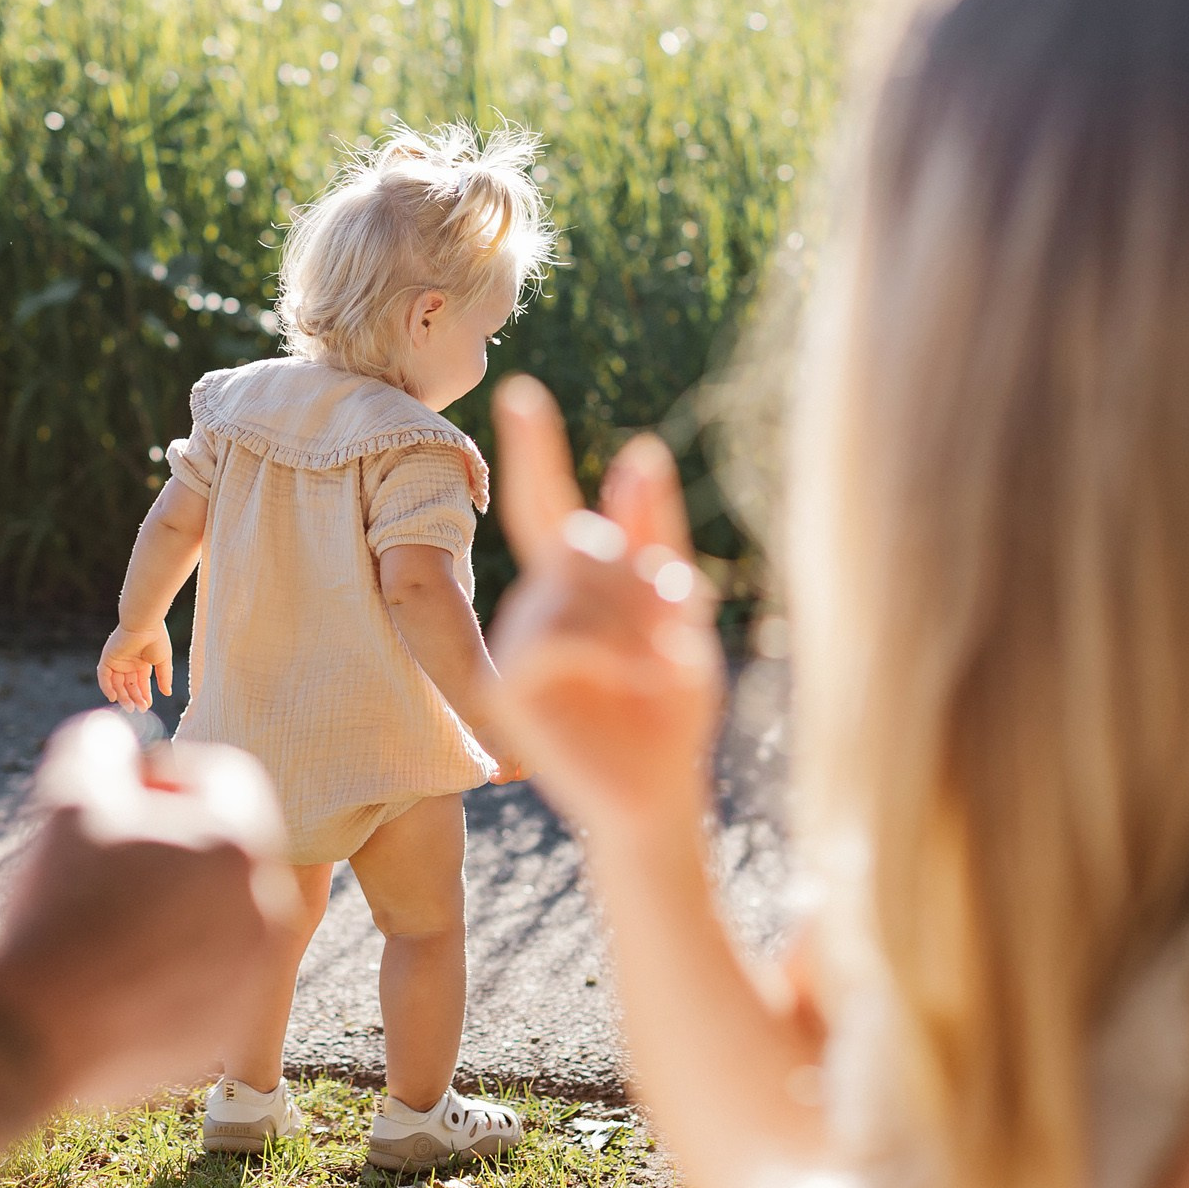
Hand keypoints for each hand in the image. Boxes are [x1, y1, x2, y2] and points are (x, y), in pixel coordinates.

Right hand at [0, 710, 294, 1104]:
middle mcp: (266, 906)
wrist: (28, 1034)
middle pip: (227, 841)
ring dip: (172, 895)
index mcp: (240, 842)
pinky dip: (172, 954)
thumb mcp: (68, 792)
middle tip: (110, 855)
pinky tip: (112, 963)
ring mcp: (252, 972)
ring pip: (219, 905)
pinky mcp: (227, 1022)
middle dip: (173, 836)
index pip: (221, 775)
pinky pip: (208, 964)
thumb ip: (103, 741)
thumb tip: (119, 736)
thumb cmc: (53, 906)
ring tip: (106, 912)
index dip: (164, 774)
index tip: (117, 798)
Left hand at [96, 621, 173, 708]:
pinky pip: (104, 676)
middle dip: (134, 698)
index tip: (147, 706)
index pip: (140, 683)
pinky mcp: (108, 658)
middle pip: (128, 686)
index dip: (143, 695)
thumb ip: (164, 678)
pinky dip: (107, 687)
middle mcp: (128, 662)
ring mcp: (117, 661)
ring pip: (116, 684)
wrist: (145, 624)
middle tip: (139, 709)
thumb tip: (168, 693)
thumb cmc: (156, 639)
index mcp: (141, 662)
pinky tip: (113, 698)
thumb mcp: (163, 661)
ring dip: (122, 696)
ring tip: (130, 707)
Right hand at [487, 376, 725, 845]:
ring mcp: (516, 645)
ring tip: (661, 667)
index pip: (546, 502)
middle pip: (579, 543)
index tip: (521, 390)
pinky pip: (556, 634)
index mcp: (572, 584)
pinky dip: (608, 648)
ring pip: (570, 588)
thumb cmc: (670, 710)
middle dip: (638, 578)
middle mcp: (534, 605)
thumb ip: (654, 536)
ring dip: (632, 621)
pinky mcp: (509, 686)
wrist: (661, 797)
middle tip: (679, 630)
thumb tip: (640, 448)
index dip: (536, 447)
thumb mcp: (677, 613)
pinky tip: (636, 677)